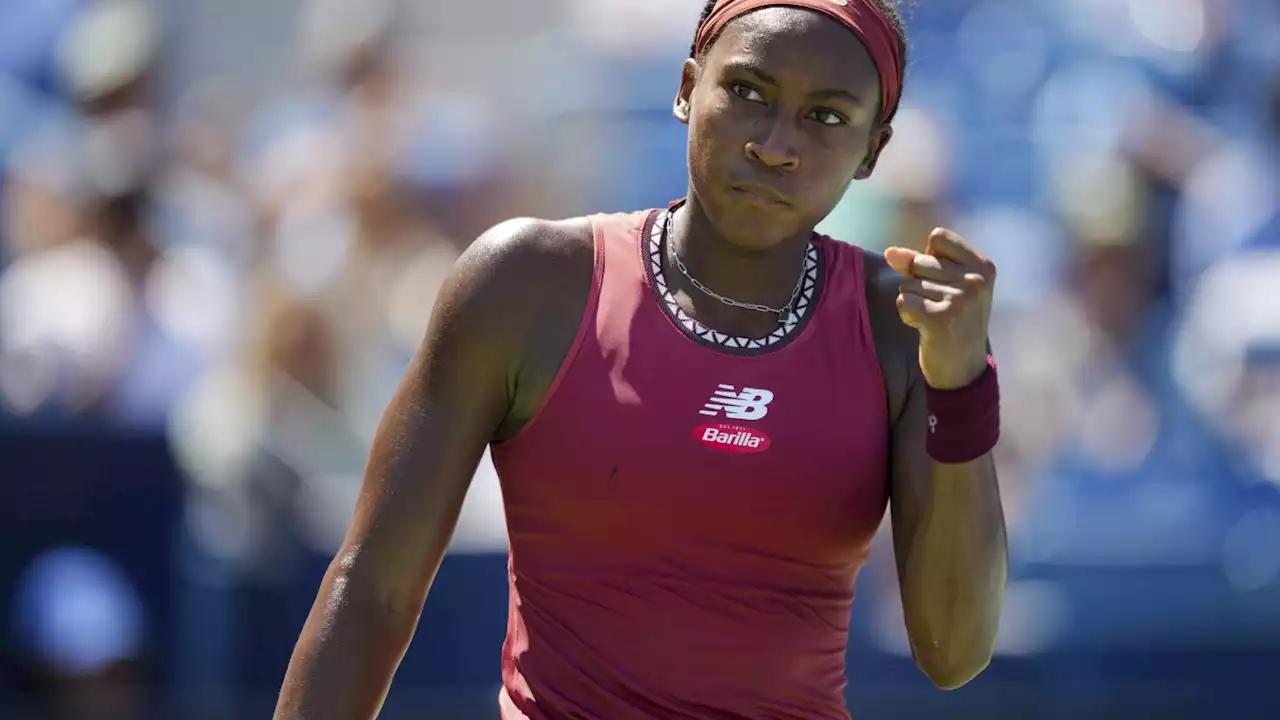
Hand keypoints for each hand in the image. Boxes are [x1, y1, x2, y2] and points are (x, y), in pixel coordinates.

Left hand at [884, 228, 995, 389]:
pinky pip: (903, 300)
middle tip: (939, 306)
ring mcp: (960, 298)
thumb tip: (891, 252)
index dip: (929, 258)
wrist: (963, 369)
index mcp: (983, 266)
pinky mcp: (940, 317)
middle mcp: (975, 280)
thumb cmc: (954, 321)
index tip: (943, 282)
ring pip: (909, 283)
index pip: (938, 237)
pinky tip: (923, 326)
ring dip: (913, 301)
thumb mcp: (946, 285)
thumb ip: (918, 263)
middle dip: (919, 283)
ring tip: (933, 318)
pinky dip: (906, 314)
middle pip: (920, 261)